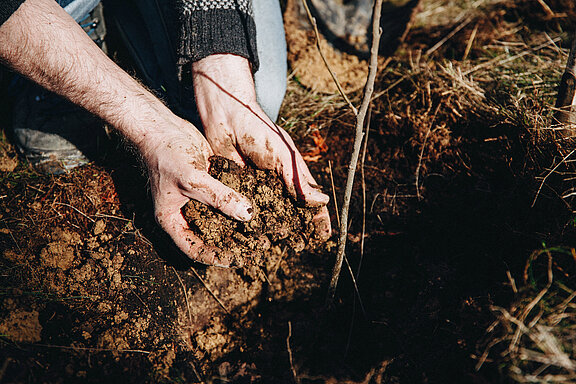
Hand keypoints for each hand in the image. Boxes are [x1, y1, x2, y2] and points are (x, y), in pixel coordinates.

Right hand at [139, 117, 253, 266]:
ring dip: (239, 223)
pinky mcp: (209, 184)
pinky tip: (260, 206)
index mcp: (172, 220)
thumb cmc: (166, 154)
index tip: (236, 259)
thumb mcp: (193, 178)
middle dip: (232, 242)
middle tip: (255, 246)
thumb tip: (247, 215)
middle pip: (211, 236)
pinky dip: (240, 203)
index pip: (194, 248)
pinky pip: (227, 199)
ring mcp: (198, 199)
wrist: (162, 128)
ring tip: (262, 231)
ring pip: (221, 218)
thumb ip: (220, 197)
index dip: (214, 257)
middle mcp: (186, 213)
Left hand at [192, 54, 331, 240]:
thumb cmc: (259, 131)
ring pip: (269, 215)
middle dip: (297, 229)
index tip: (324, 237)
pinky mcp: (236, 189)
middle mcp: (277, 184)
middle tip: (299, 247)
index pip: (311, 201)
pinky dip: (248, 222)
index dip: (319, 219)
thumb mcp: (283, 156)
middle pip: (292, 212)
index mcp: (293, 174)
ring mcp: (257, 188)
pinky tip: (248, 238)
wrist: (225, 118)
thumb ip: (299, 180)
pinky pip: (244, 209)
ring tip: (274, 247)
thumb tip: (322, 203)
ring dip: (273, 230)